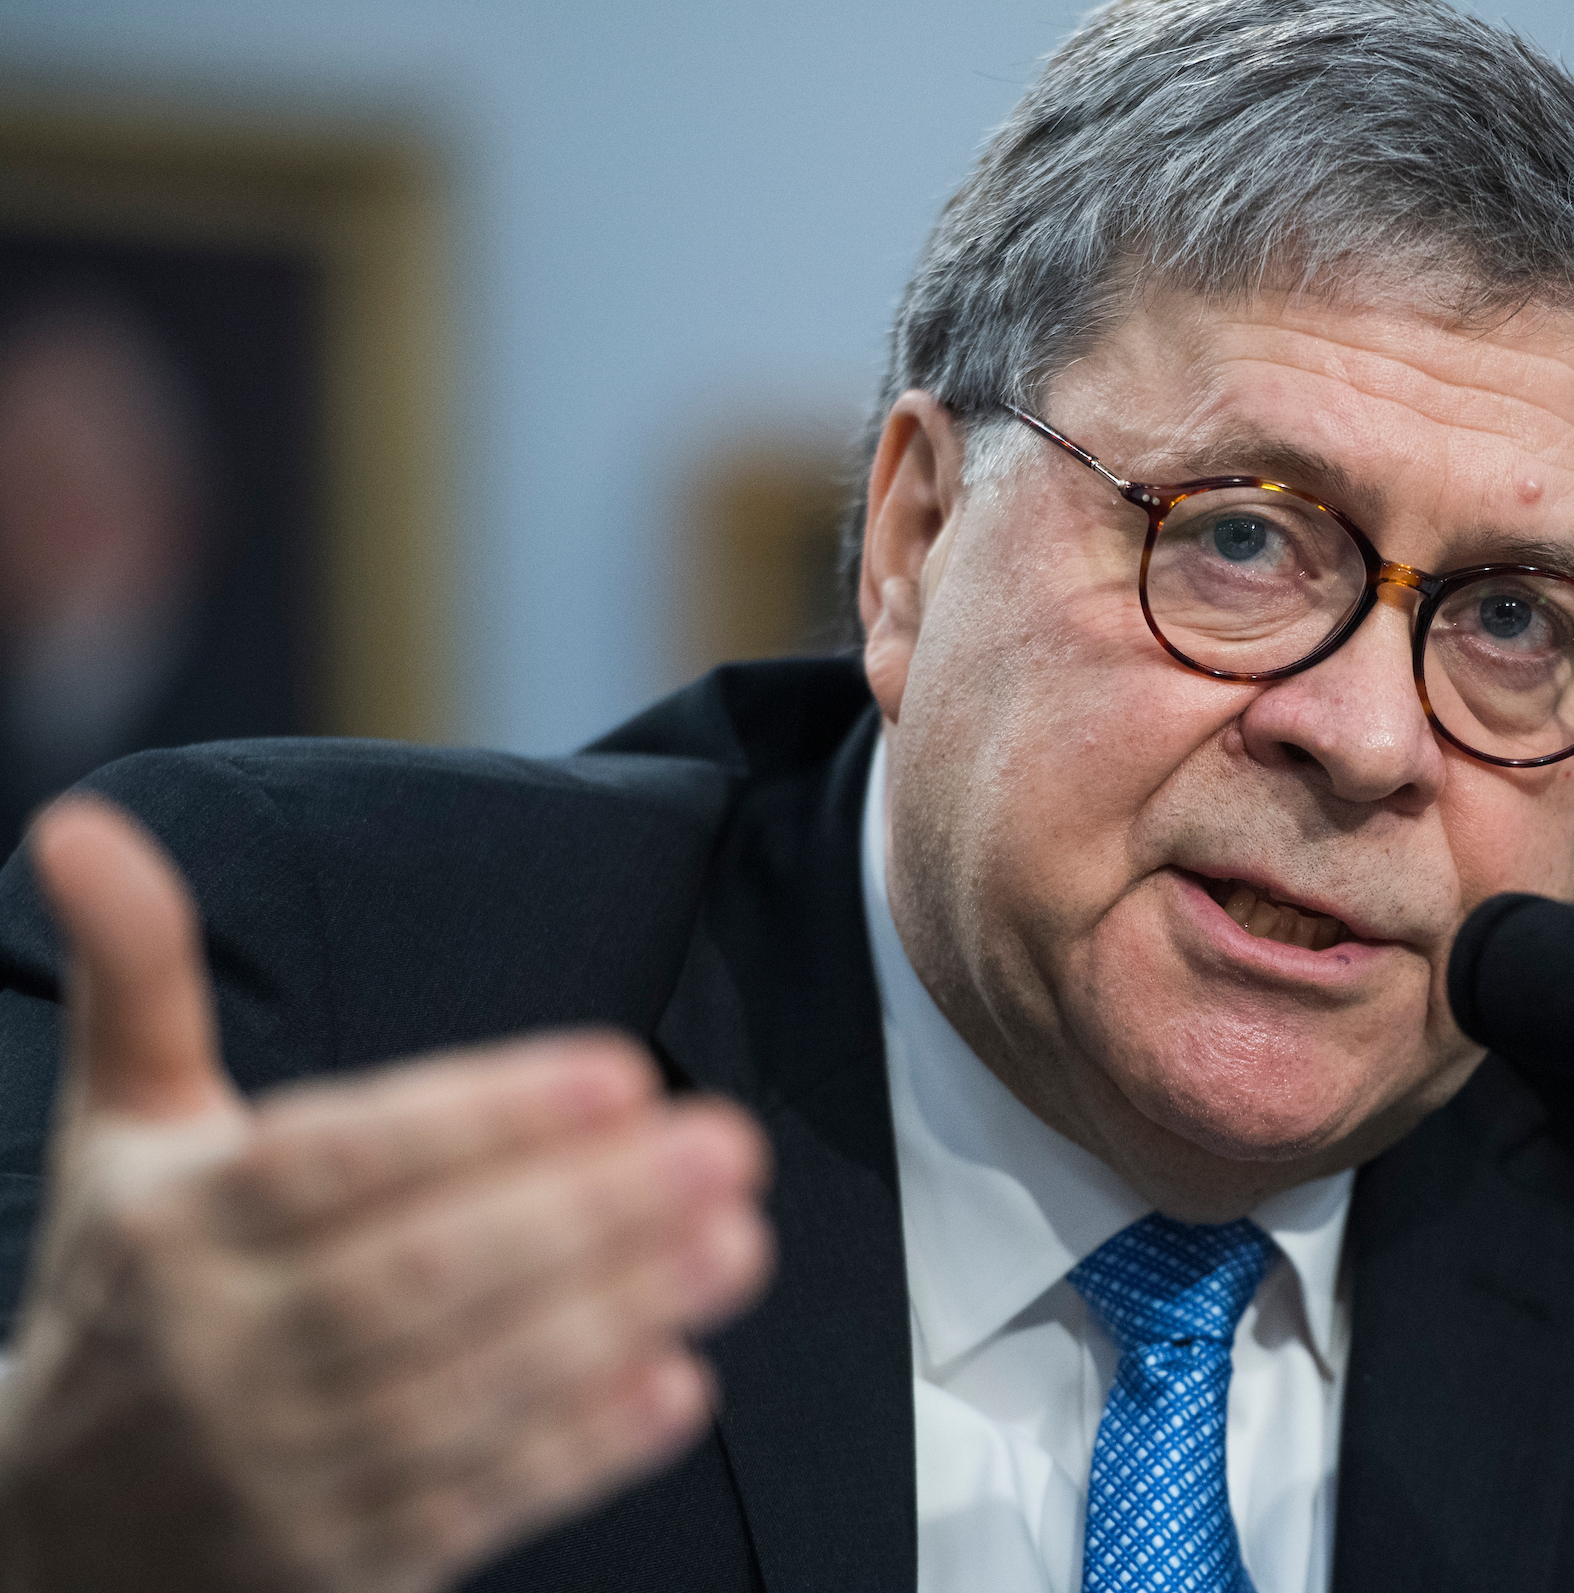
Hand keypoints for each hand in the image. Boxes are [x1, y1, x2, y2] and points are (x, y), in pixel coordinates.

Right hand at [0, 795, 773, 1592]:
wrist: (47, 1538)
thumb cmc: (129, 1292)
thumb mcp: (120, 1133)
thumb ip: (139, 981)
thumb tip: (85, 819)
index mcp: (175, 1230)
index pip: (338, 1162)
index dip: (481, 1116)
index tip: (619, 1067)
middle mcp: (221, 1354)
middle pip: (422, 1278)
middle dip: (589, 1211)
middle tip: (729, 1142)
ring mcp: (283, 1473)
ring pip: (467, 1392)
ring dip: (617, 1314)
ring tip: (740, 1239)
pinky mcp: (343, 1563)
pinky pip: (473, 1505)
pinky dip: (578, 1449)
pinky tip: (681, 1382)